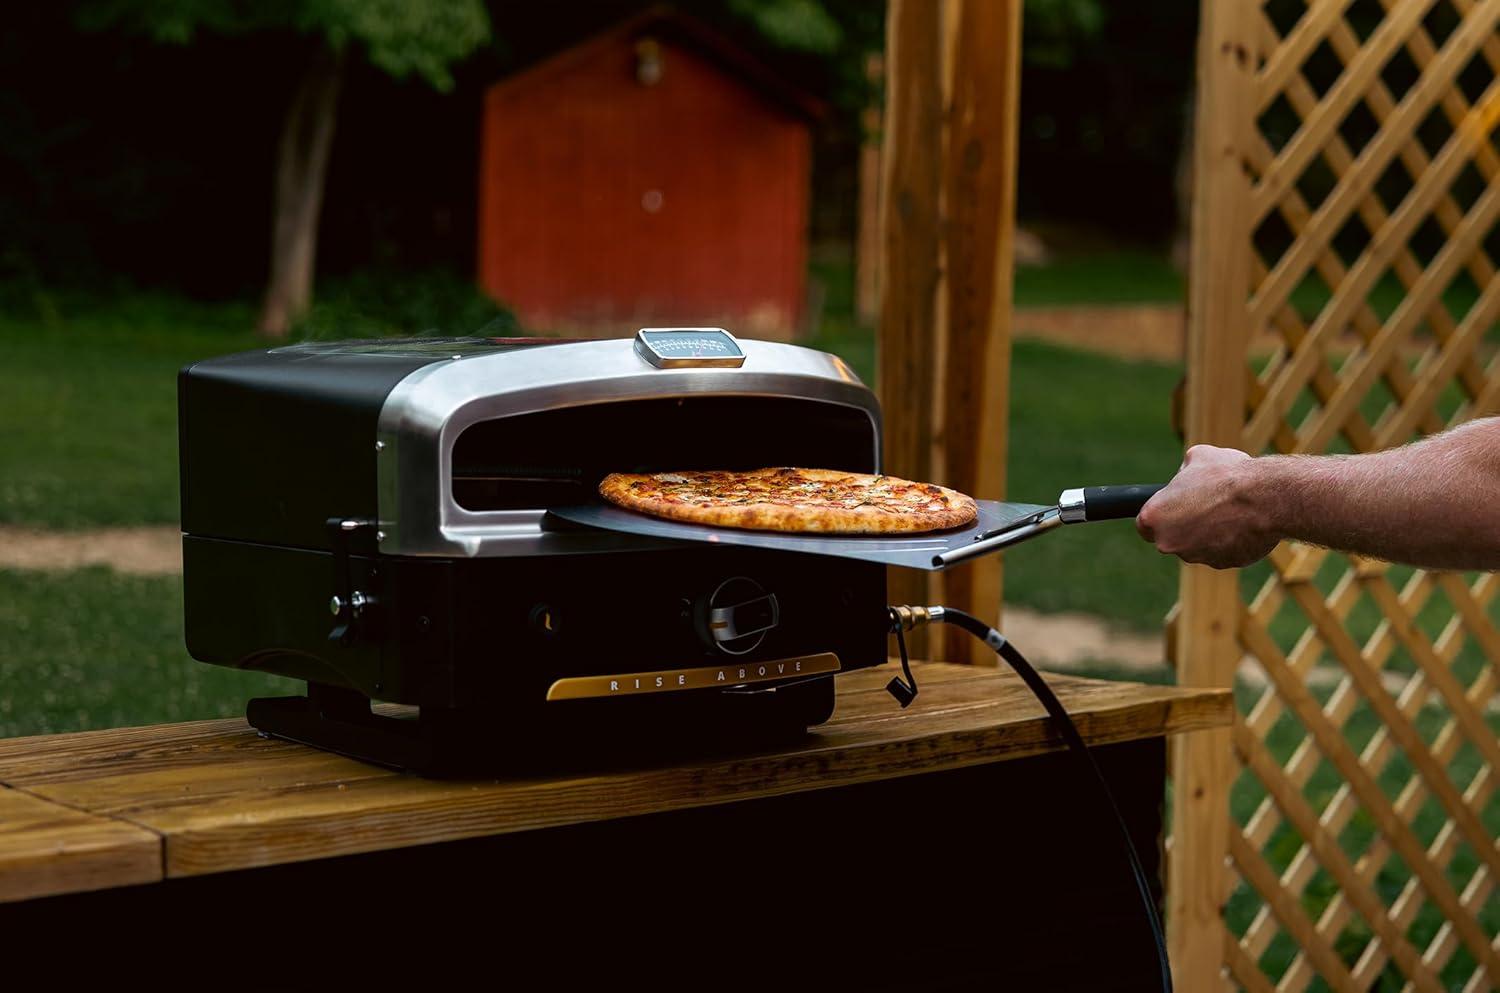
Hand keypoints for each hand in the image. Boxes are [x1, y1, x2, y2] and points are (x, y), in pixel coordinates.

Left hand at [1136, 445, 1276, 568]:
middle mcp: (1168, 543)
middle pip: (1172, 537)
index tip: (1172, 509)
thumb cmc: (1228, 474)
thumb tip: (1186, 474)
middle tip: (1206, 505)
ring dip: (1209, 532)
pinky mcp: (1222, 564)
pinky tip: (1242, 523)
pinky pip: (1222, 552)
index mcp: (1154, 517)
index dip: (1160, 515)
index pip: (1145, 524)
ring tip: (1229, 510)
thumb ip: (1184, 471)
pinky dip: (1229, 541)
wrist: (1266, 498)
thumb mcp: (1197, 457)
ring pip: (1197, 546)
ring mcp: (1195, 556)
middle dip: (1185, 524)